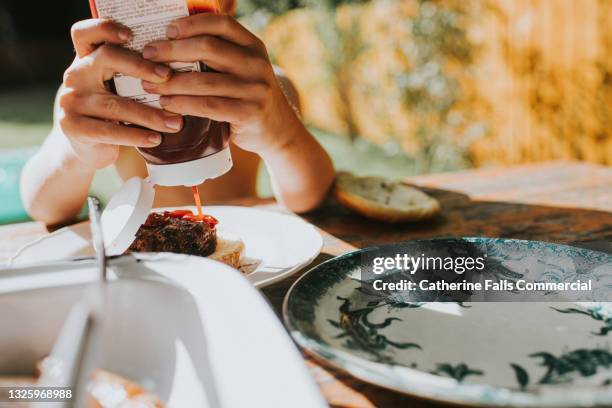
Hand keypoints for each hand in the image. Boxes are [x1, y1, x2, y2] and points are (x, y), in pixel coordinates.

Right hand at [58, 19, 183, 169]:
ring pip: (116, 104)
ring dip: (150, 115)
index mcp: (87, 59)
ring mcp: (71, 101)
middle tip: (168, 77)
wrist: (86, 148)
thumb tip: (179, 72)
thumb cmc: (112, 113)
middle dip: (141, 66)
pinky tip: (156, 139)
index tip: (131, 35)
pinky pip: (110, 131)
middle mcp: (75, 75)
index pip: (86, 33)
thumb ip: (134, 76)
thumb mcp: (118, 89)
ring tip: (175, 123)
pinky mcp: (73, 127)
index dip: (105, 28)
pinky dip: (136, 135)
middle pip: (107, 58)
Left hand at [140, 14, 300, 155]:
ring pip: (203, 80)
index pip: (221, 24)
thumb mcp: (242, 69)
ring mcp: (255, 89)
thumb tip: (171, 39)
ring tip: (149, 85)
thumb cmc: (247, 96)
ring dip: (171, 82)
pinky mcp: (249, 113)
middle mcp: (256, 64)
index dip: (191, 24)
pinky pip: (208, 106)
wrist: (277, 130)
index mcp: (253, 46)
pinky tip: (166, 104)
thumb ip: (220, 55)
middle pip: (208, 48)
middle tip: (148, 56)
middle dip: (172, 51)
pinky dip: (183, 104)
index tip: (167, 30)